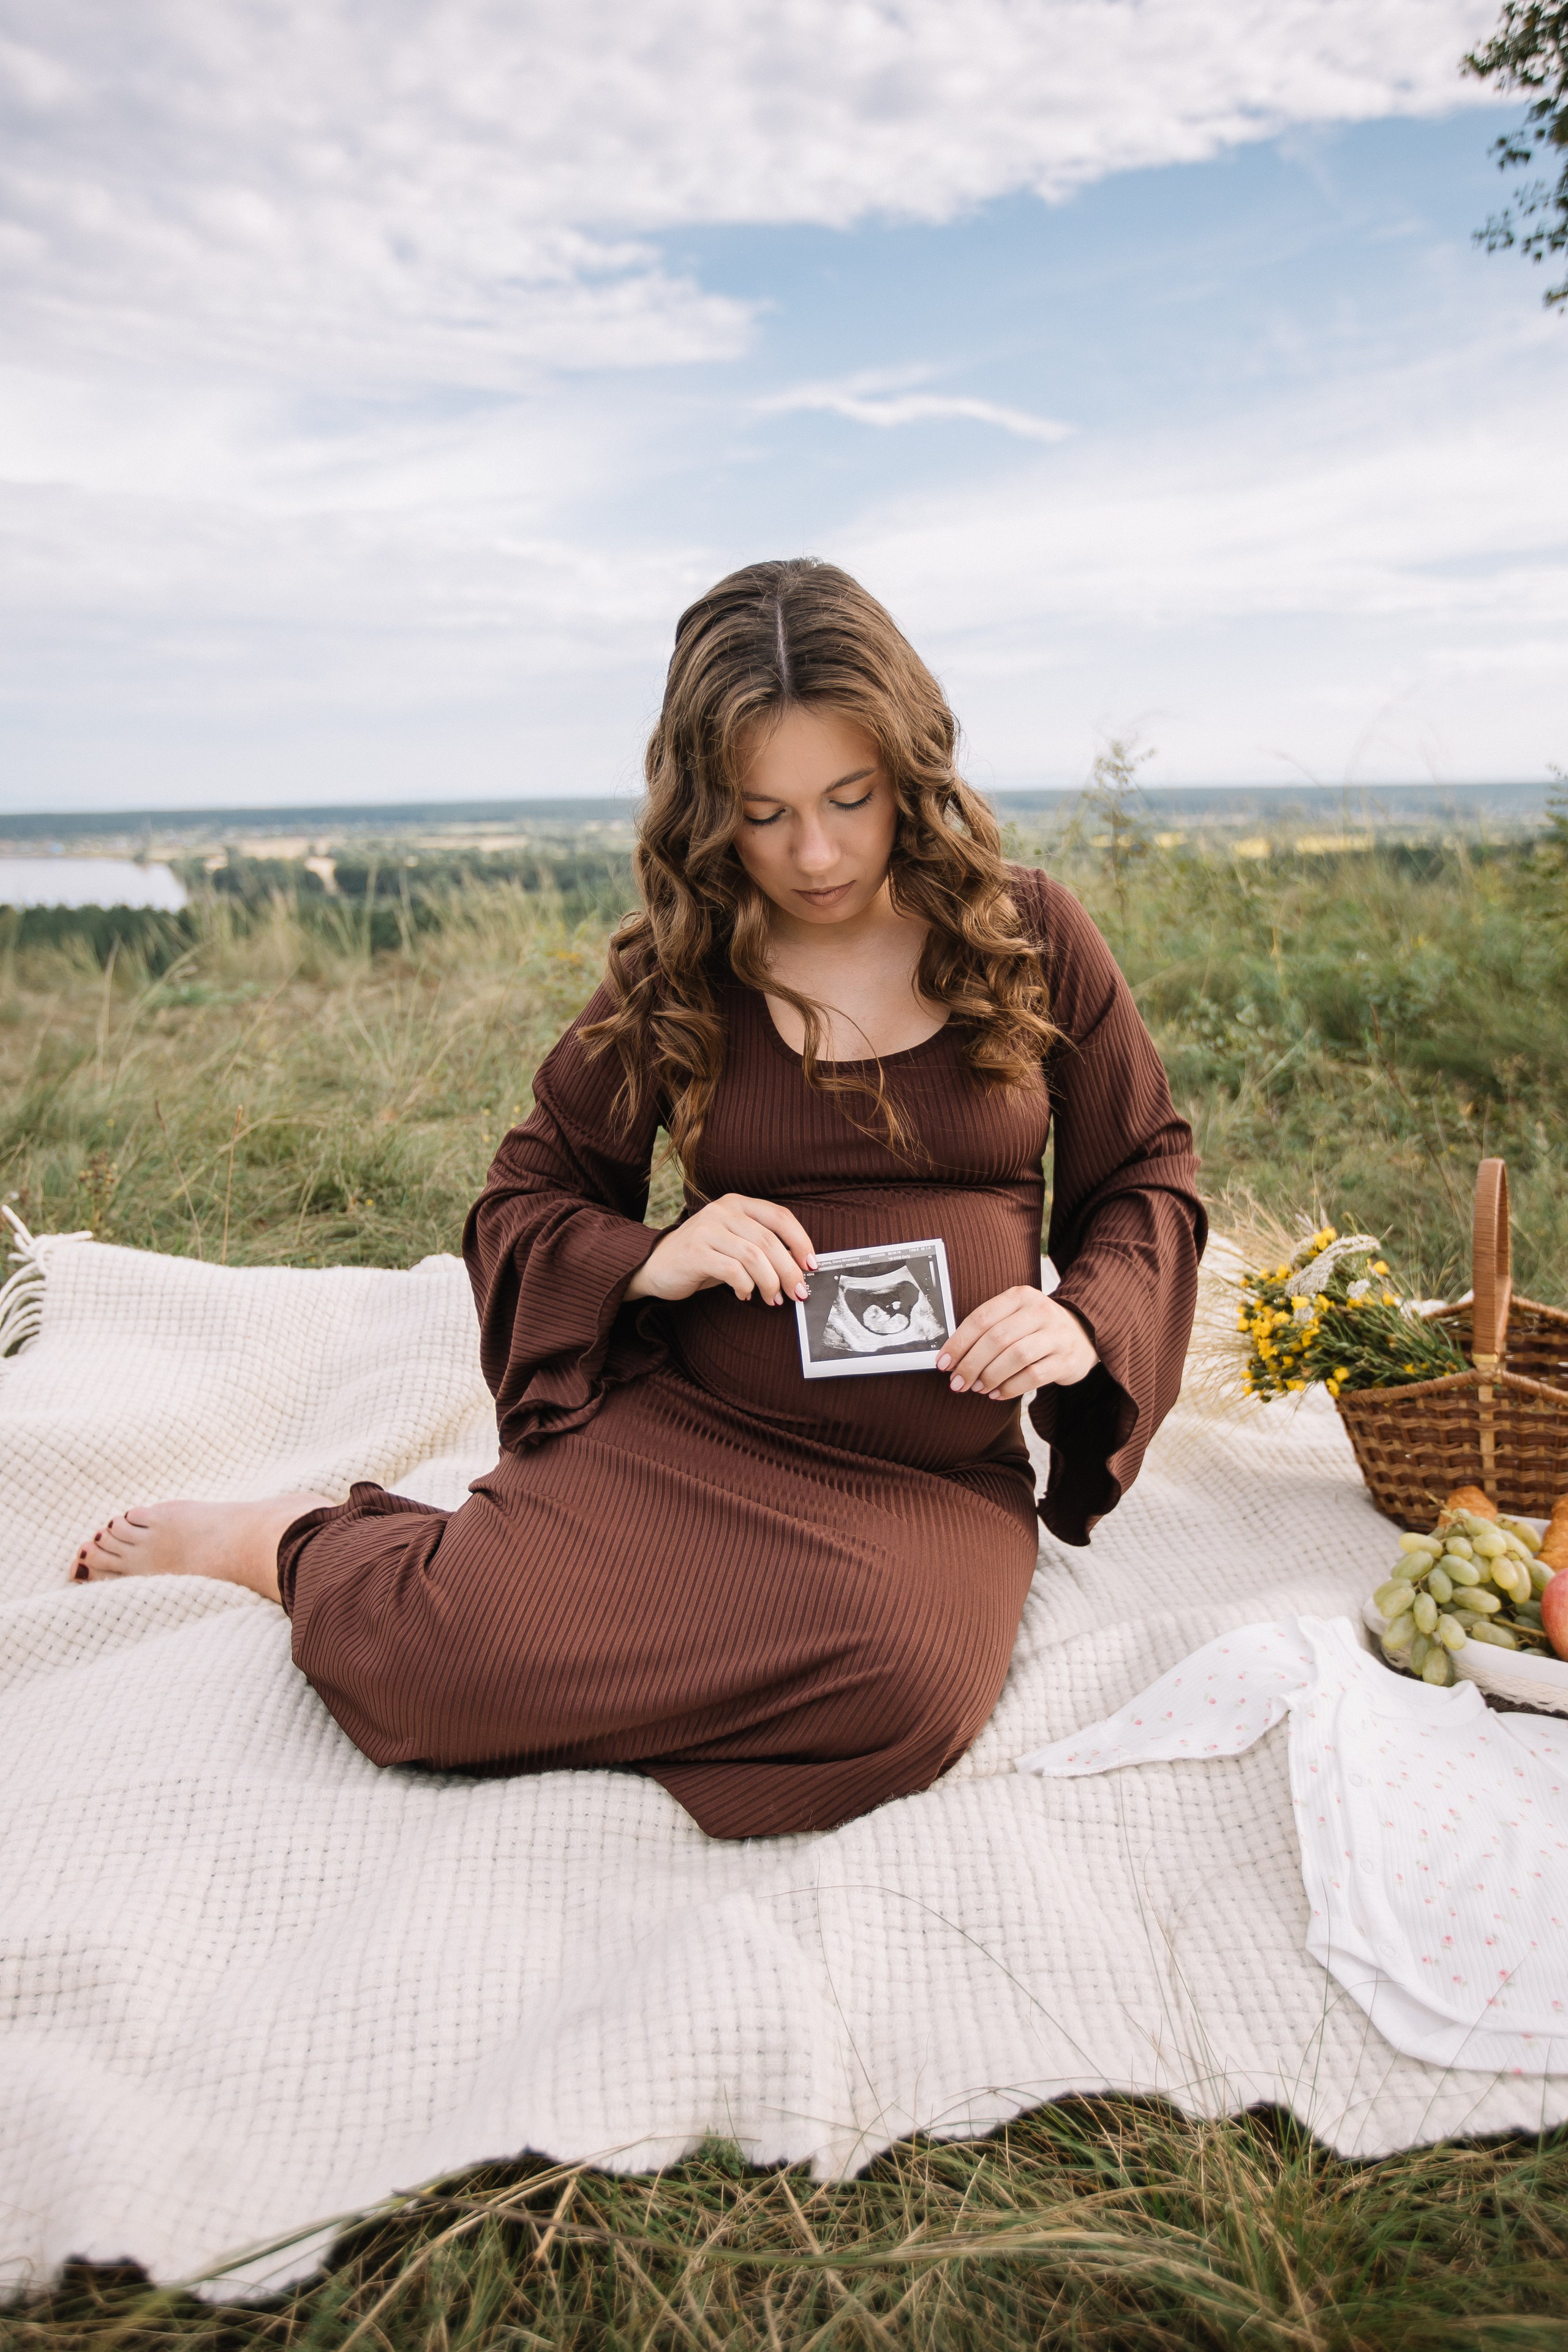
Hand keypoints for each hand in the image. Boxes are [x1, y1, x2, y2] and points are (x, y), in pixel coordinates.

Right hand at [626, 1194, 816, 1306]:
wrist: (655, 1266)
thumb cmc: (703, 1257)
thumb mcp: (734, 1244)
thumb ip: (762, 1246)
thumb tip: (799, 1266)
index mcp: (737, 1203)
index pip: (780, 1217)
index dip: (801, 1241)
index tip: (812, 1266)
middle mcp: (723, 1210)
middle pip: (770, 1241)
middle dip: (789, 1271)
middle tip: (798, 1292)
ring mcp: (707, 1229)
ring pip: (754, 1257)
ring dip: (770, 1283)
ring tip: (773, 1299)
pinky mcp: (695, 1251)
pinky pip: (732, 1271)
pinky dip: (745, 1287)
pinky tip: (745, 1295)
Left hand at [938, 1288, 1098, 1401]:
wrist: (1082, 1334)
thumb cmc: (1035, 1328)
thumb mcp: (1014, 1316)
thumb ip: (987, 1329)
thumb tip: (951, 1357)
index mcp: (1020, 1296)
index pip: (981, 1318)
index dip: (958, 1343)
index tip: (943, 1364)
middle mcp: (1040, 1311)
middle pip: (997, 1339)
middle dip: (971, 1364)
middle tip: (957, 1382)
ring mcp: (1056, 1335)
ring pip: (1016, 1357)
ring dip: (990, 1376)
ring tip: (977, 1387)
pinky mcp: (1065, 1359)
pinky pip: (1033, 1376)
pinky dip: (1010, 1388)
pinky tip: (996, 1394)